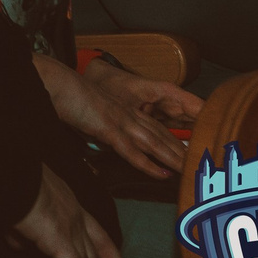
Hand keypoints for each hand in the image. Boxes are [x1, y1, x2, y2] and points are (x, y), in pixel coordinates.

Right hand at [11, 164, 135, 257]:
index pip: (96, 233)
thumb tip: (19, 245)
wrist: (5, 171)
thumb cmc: (8, 179)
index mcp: (67, 203)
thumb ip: (22, 228)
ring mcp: (70, 227)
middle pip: (98, 250)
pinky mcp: (59, 239)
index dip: (110, 253)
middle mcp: (74, 215)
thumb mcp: (19, 205)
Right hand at [46, 55, 195, 178]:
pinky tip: (162, 175)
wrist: (54, 82)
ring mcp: (119, 122)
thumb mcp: (89, 113)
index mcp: (124, 111)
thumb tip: (104, 139)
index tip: (191, 154)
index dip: (176, 142)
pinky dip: (148, 164)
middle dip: (183, 153)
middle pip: (162, 137)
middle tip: (203, 166)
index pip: (157, 129)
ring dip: (174, 160)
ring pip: (154, 144)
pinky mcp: (107, 129)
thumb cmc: (67, 96)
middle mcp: (128, 116)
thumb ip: (100, 127)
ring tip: (192, 173)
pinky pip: (131, 151)